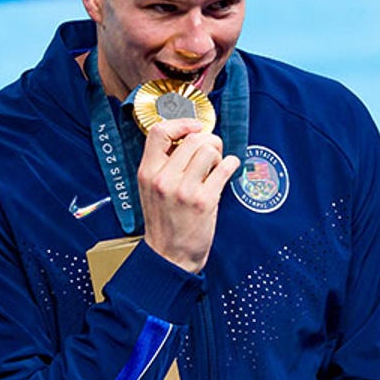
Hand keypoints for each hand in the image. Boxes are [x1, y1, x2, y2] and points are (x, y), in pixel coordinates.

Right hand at [138, 118, 239, 274]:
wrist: (169, 256)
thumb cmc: (165, 222)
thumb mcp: (152, 189)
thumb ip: (164, 164)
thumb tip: (190, 137)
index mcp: (147, 172)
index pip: (159, 132)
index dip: (181, 124)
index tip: (194, 127)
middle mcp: (163, 179)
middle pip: (192, 138)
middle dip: (208, 140)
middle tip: (212, 153)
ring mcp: (184, 190)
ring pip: (209, 150)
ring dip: (219, 154)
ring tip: (216, 167)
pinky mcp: (204, 201)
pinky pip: (225, 168)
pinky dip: (231, 164)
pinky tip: (228, 170)